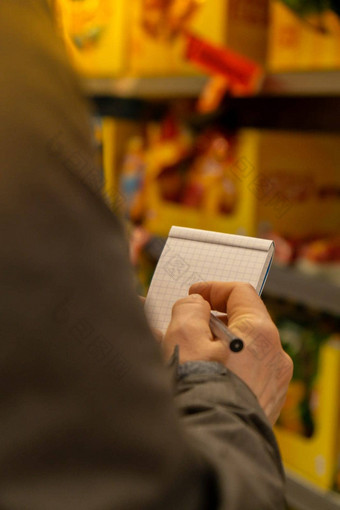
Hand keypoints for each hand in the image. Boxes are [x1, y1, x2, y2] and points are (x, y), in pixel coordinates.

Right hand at [163, 282, 292, 424]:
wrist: (211, 446)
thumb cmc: (198, 389)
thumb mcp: (184, 334)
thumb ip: (190, 307)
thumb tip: (196, 306)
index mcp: (261, 333)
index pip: (240, 292)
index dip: (212, 288)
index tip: (191, 294)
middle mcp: (274, 356)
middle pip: (239, 323)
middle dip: (207, 320)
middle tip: (181, 323)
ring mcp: (271, 383)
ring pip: (237, 350)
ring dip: (210, 344)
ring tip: (179, 349)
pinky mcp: (263, 404)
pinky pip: (240, 373)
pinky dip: (219, 366)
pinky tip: (193, 374)